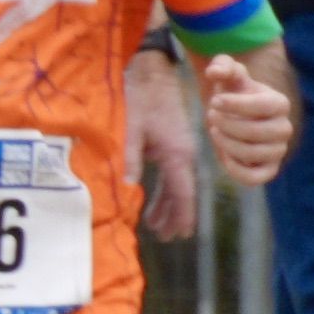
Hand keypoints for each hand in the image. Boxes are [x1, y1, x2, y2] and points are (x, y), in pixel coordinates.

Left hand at [126, 67, 203, 232]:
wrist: (154, 75)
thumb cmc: (141, 99)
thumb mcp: (131, 128)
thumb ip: (130, 158)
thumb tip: (129, 187)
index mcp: (177, 154)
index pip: (183, 192)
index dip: (182, 215)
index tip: (181, 234)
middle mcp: (184, 155)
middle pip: (181, 193)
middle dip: (174, 216)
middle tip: (166, 238)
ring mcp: (179, 151)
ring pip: (176, 186)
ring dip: (168, 206)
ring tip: (158, 228)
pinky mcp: (172, 146)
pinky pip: (171, 176)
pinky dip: (165, 192)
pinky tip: (156, 204)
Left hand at [197, 56, 295, 183]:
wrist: (234, 115)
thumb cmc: (233, 92)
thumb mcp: (228, 75)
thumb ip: (223, 65)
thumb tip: (215, 72)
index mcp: (279, 103)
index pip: (264, 106)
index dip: (237, 105)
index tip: (215, 101)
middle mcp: (284, 128)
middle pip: (257, 132)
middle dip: (228, 125)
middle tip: (211, 116)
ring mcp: (278, 150)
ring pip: (254, 154)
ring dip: (228, 144)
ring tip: (215, 131)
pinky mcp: (268, 169)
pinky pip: (255, 178)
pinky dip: (236, 169)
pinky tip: (224, 155)